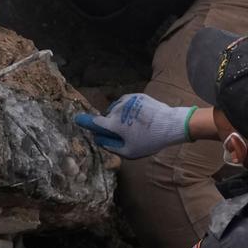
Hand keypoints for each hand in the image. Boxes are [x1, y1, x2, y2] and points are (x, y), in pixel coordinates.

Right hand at [74, 94, 195, 158]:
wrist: (170, 124)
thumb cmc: (149, 140)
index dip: (85, 121)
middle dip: (110, 122)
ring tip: (132, 125)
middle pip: (107, 115)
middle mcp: (117, 109)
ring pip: (117, 108)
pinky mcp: (137, 96)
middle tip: (121, 132)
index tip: (78, 119)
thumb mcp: (130, 151)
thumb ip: (111, 146)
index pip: (94, 121)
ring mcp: (127, 101)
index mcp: (114, 123)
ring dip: (119, 115)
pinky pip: (127, 103)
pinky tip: (138, 117)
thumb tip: (99, 140)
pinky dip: (128, 109)